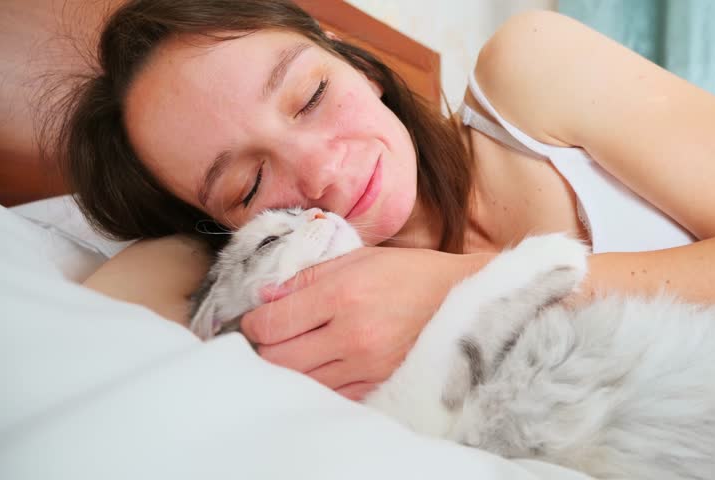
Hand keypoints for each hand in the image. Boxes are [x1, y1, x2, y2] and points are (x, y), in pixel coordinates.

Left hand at [240, 246, 492, 400]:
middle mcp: (351, 334)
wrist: (462, 300)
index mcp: (342, 295)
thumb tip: (265, 296)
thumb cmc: (410, 273)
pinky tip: (322, 364)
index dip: (251, 323)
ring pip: (300, 380)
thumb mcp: (360, 258)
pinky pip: (330, 394)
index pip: (270, 323)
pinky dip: (317, 381)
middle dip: (263, 347)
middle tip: (268, 336)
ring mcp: (365, 365)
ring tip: (294, 348)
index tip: (254, 318)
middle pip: (277, 358)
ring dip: (288, 367)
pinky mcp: (378, 383)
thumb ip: (309, 275)